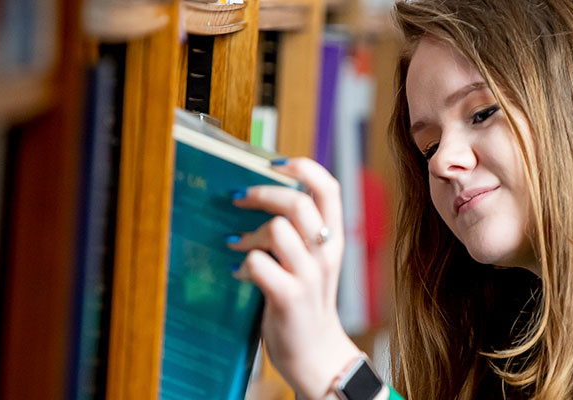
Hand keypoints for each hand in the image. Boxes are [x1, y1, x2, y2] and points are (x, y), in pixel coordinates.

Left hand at [228, 157, 362, 399]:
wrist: (316, 353)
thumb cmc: (307, 303)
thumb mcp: (312, 262)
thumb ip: (297, 232)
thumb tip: (258, 196)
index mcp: (334, 239)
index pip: (328, 187)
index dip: (302, 167)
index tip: (274, 163)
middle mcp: (326, 253)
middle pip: (297, 202)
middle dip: (262, 194)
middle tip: (239, 198)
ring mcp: (309, 275)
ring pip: (276, 229)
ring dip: (249, 234)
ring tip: (238, 244)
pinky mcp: (289, 296)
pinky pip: (259, 263)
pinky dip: (243, 264)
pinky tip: (240, 273)